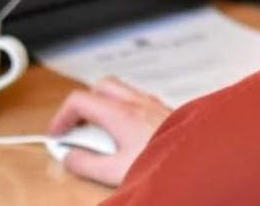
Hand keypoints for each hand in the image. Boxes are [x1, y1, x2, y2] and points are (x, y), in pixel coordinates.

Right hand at [47, 77, 170, 187]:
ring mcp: (154, 104)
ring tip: (100, 136)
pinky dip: (123, 111)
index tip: (57, 135)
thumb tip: (70, 156)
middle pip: (101, 87)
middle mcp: (138, 102)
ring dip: (104, 107)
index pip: (80, 99)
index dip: (61, 116)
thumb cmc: (164, 164)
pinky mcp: (165, 111)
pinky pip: (138, 101)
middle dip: (83, 105)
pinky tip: (125, 135)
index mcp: (121, 114)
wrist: (202, 160)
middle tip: (77, 129)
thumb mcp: (115, 172)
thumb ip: (87, 163)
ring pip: (121, 91)